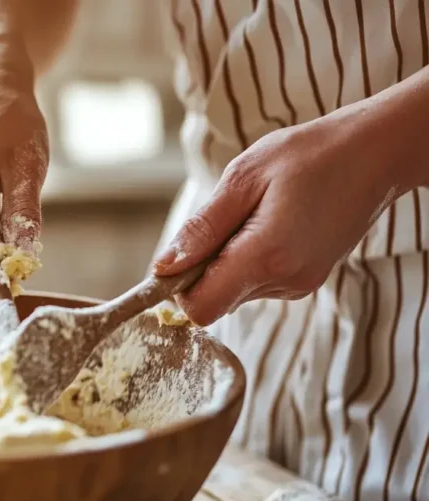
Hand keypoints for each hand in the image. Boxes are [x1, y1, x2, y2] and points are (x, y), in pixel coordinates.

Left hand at [152, 114, 396, 325]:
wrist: (375, 153)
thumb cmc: (309, 155)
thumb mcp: (243, 178)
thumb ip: (202, 229)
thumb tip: (163, 267)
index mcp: (265, 256)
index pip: (201, 309)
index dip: (178, 290)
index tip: (178, 258)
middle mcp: (285, 281)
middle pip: (216, 299)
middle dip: (204, 268)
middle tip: (227, 219)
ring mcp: (299, 285)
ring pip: (236, 291)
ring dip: (229, 260)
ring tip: (257, 214)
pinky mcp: (306, 280)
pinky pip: (258, 282)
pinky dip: (250, 259)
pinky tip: (271, 223)